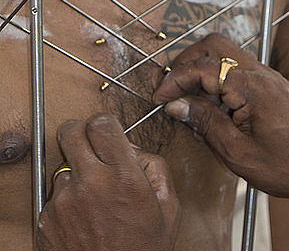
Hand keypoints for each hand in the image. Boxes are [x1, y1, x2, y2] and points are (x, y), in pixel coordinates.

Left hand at [38, 115, 179, 250]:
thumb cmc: (144, 250)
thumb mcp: (169, 207)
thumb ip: (155, 166)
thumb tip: (132, 149)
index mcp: (124, 176)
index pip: (103, 123)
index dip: (105, 124)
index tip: (107, 130)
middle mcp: (91, 183)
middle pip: (70, 131)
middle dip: (81, 134)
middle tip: (90, 146)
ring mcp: (65, 202)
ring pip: (63, 166)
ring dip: (76, 174)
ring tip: (92, 198)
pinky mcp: (47, 220)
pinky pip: (54, 196)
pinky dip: (66, 201)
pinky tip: (83, 218)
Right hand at [154, 34, 288, 203]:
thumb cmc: (288, 167)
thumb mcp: (238, 154)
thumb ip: (205, 123)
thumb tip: (177, 105)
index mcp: (252, 88)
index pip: (203, 67)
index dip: (175, 80)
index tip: (160, 98)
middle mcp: (261, 73)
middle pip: (214, 44)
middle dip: (187, 61)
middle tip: (173, 89)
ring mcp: (268, 75)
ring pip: (226, 52)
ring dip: (203, 68)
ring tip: (193, 100)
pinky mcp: (272, 83)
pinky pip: (238, 67)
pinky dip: (219, 77)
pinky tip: (214, 105)